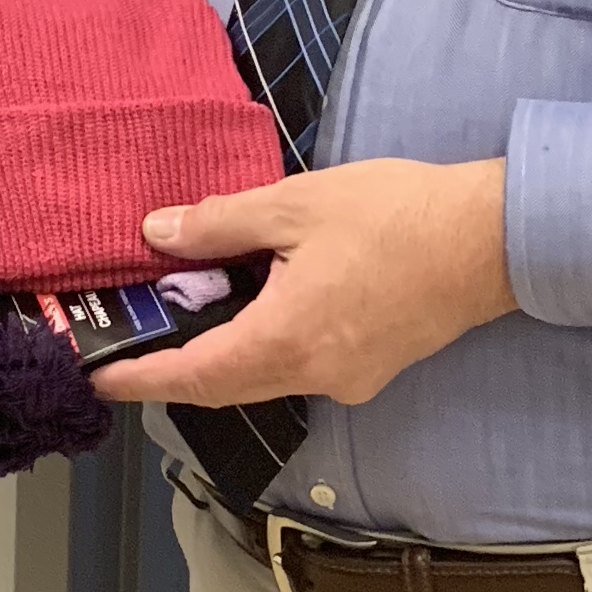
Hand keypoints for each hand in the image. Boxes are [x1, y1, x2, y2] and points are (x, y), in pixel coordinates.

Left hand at [93, 160, 515, 410]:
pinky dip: (265, 350)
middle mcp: (312, 376)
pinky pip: (300, 370)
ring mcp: (346, 381)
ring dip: (221, 360)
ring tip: (188, 319)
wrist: (492, 239)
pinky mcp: (371, 370)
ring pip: (262, 380)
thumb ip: (218, 223)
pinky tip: (260, 309)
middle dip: (173, 373)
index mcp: (285, 339)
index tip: (99, 380)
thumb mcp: (295, 203)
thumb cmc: (397, 214)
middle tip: (131, 350)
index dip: (140, 380)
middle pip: (223, 387)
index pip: (192, 376)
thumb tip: (156, 233)